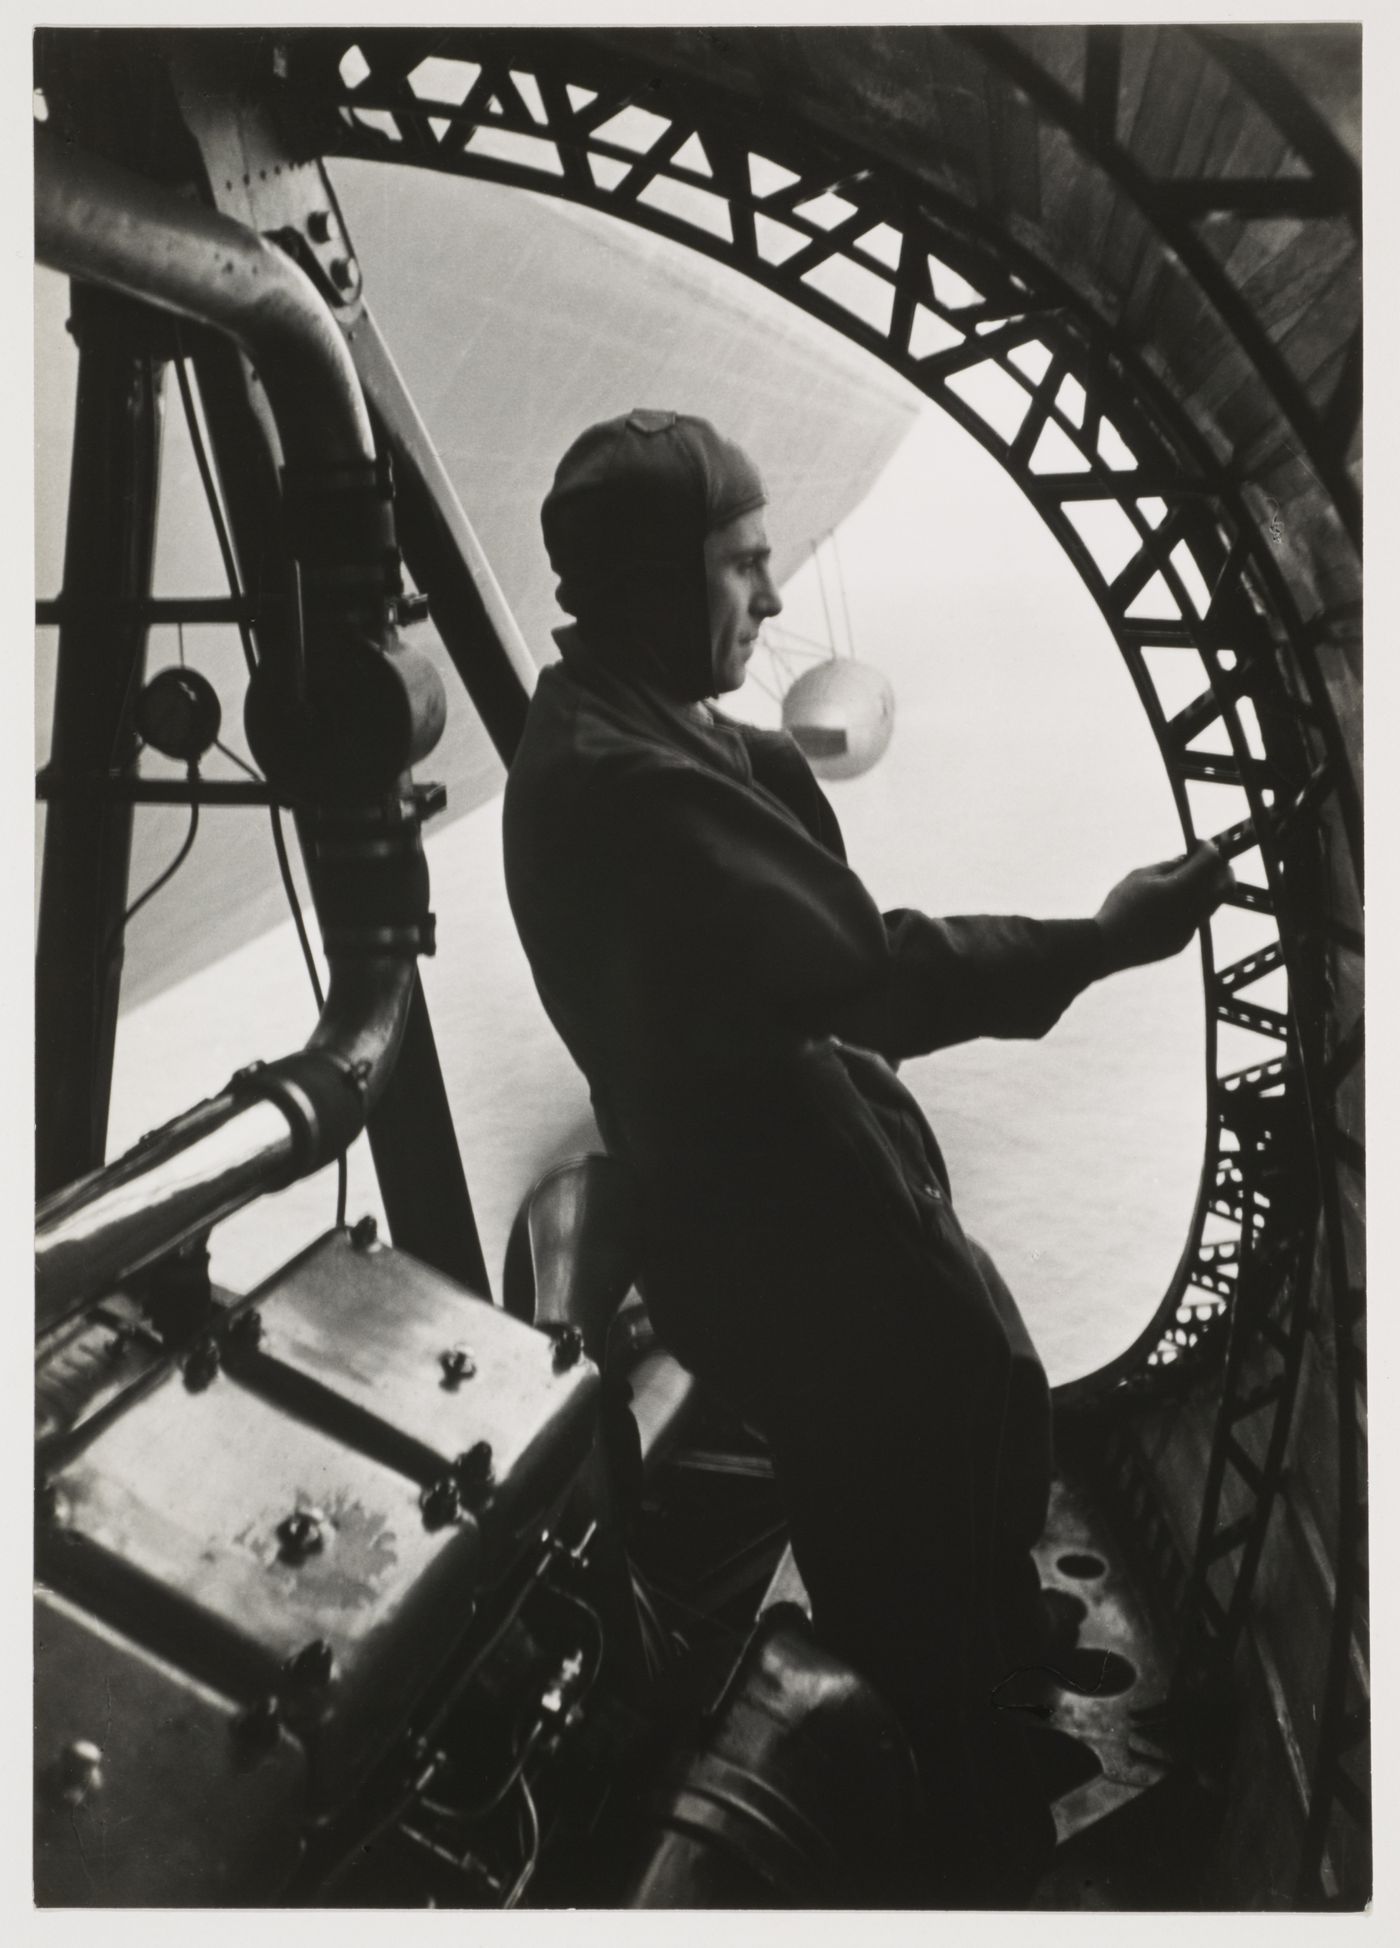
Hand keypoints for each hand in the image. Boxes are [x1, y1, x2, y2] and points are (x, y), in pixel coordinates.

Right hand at [1095, 842, 1234, 974]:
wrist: (1107, 946)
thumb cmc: (1120, 906)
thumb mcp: (1139, 876)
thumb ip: (1167, 866)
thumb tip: (1185, 860)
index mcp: (1181, 888)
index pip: (1211, 861)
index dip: (1208, 848)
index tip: (1199, 844)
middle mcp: (1193, 909)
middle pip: (1226, 884)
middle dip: (1221, 869)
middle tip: (1207, 861)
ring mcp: (1190, 928)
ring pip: (1212, 903)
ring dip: (1206, 889)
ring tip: (1182, 882)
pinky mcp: (1183, 941)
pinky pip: (1195, 919)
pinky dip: (1190, 907)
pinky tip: (1166, 907)